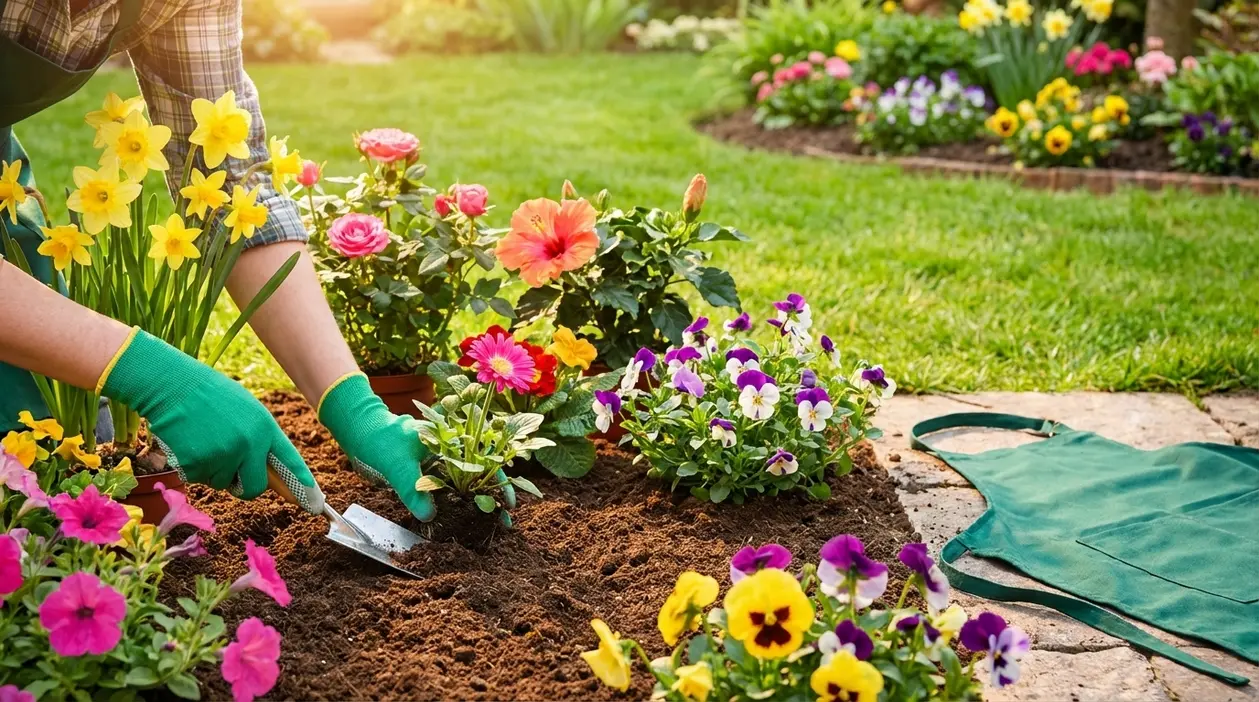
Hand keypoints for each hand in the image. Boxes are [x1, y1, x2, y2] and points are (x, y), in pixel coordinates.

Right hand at [100, 330, 322, 512]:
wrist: (172, 385)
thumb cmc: (210, 395)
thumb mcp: (247, 409)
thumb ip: (259, 438)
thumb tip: (267, 468)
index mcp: (264, 428)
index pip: (290, 462)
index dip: (302, 485)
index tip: (315, 504)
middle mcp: (248, 445)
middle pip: (254, 487)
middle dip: (244, 485)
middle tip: (232, 470)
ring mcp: (222, 456)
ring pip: (222, 483)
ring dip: (215, 470)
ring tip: (205, 440)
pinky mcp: (197, 465)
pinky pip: (200, 479)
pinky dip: (194, 467)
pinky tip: (190, 443)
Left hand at [317, 373, 516, 525]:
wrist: (361, 432)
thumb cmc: (381, 439)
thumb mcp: (397, 464)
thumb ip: (412, 489)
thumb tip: (429, 516)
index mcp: (452, 442)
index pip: (487, 461)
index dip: (501, 483)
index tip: (508, 505)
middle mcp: (451, 453)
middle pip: (481, 477)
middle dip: (495, 500)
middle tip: (504, 524)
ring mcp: (441, 465)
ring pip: (466, 487)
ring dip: (477, 505)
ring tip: (488, 528)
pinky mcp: (429, 476)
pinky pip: (448, 493)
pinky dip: (456, 507)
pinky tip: (461, 521)